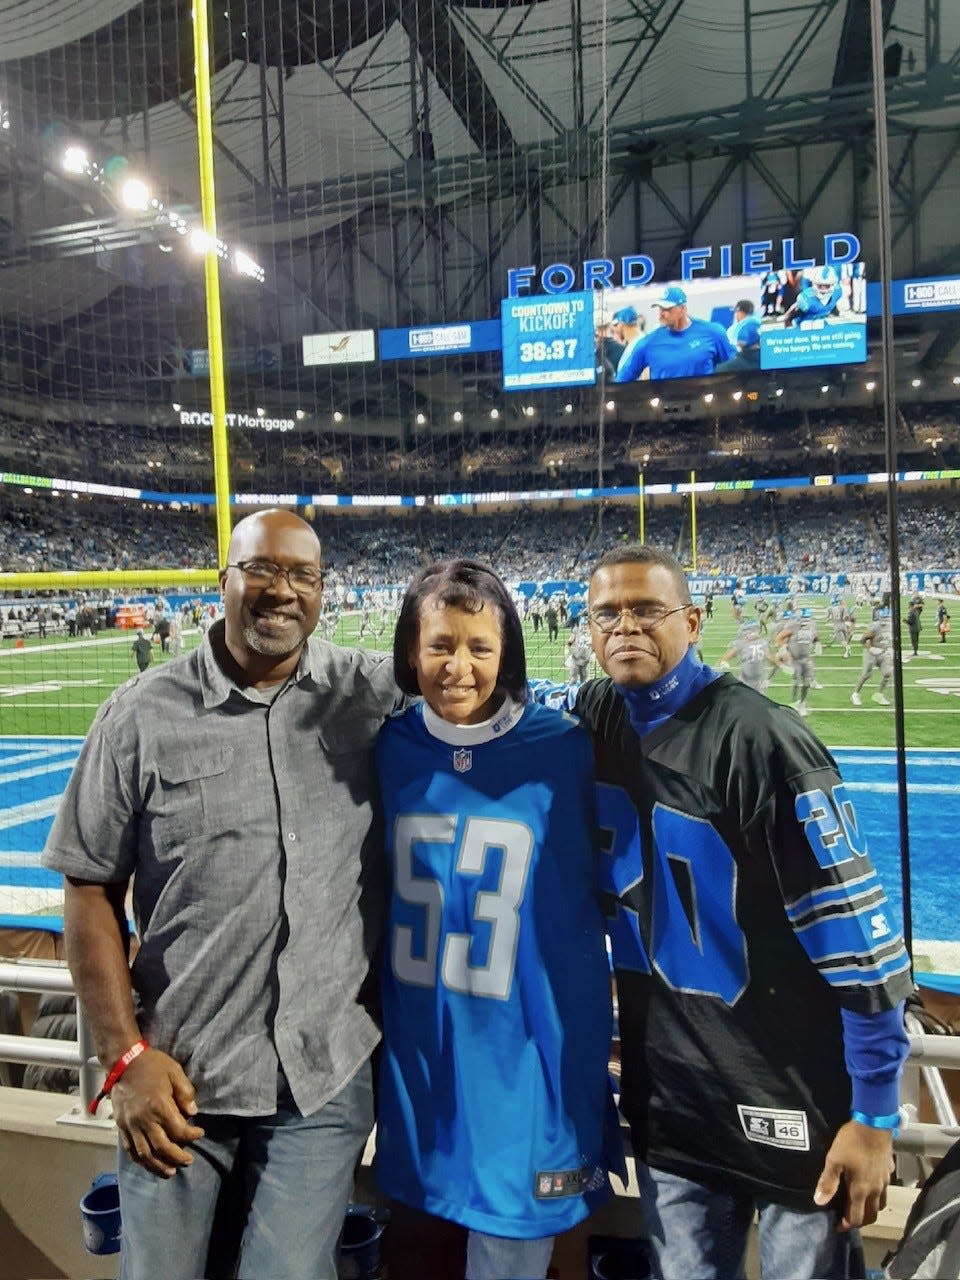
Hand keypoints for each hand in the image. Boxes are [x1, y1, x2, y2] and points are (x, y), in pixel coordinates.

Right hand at [110, 1048, 204, 1177]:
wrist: (123, 1062)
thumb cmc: (152, 1065)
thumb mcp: (175, 1071)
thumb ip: (185, 1093)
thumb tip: (193, 1112)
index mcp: (159, 1106)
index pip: (178, 1130)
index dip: (191, 1136)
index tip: (200, 1133)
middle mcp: (144, 1120)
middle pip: (162, 1147)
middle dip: (177, 1157)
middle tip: (189, 1161)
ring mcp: (130, 1125)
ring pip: (145, 1154)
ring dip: (158, 1166)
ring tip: (171, 1171)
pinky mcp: (121, 1127)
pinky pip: (130, 1150)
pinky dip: (141, 1160)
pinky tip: (149, 1164)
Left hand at [813, 1119, 893, 1229]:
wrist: (874, 1125)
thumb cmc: (851, 1142)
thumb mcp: (834, 1160)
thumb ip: (828, 1182)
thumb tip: (819, 1202)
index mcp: (861, 1191)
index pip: (856, 1218)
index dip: (846, 1225)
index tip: (837, 1226)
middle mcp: (875, 1190)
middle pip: (871, 1216)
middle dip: (860, 1221)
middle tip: (848, 1218)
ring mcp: (884, 1181)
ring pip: (880, 1205)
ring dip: (870, 1209)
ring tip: (859, 1204)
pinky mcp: (889, 1171)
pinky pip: (885, 1190)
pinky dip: (877, 1195)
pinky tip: (869, 1185)